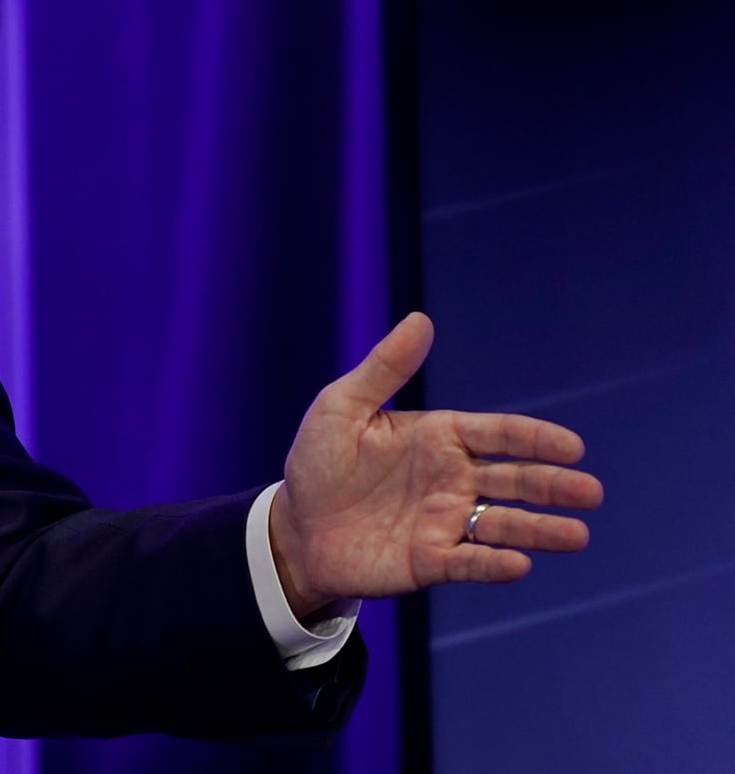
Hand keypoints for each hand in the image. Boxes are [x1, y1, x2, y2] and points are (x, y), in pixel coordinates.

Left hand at [268, 313, 603, 619]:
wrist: (294, 525)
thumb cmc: (319, 461)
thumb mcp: (342, 406)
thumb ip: (385, 368)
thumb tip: (421, 319)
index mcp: (439, 438)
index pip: (498, 434)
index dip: (535, 439)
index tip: (572, 447)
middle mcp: (452, 480)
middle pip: (513, 481)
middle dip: (552, 486)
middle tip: (590, 493)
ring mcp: (444, 522)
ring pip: (502, 525)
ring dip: (540, 531)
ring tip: (577, 535)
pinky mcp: (429, 562)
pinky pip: (468, 563)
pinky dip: (493, 564)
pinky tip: (519, 564)